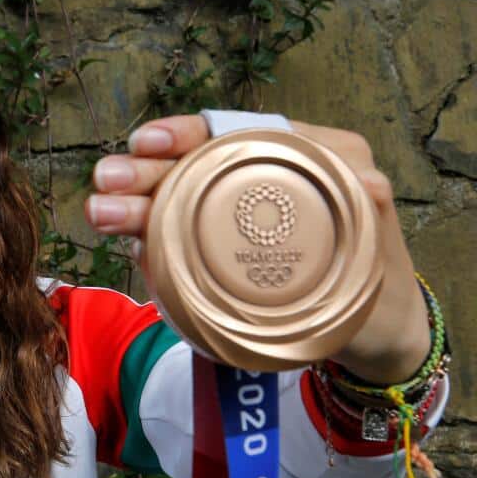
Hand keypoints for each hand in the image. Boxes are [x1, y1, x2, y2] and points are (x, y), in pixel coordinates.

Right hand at [85, 114, 429, 383]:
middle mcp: (272, 177)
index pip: (241, 130)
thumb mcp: (379, 245)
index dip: (190, 133)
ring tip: (98, 212)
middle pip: (198, 164)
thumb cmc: (380, 300)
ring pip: (179, 198)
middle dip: (145, 170)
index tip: (149, 143)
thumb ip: (367, 211)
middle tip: (105, 182)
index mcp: (315, 160)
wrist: (374, 347)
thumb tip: (362, 183)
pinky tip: (122, 238)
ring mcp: (243, 215)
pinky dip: (148, 236)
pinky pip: (181, 235)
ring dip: (134, 202)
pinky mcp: (224, 250)